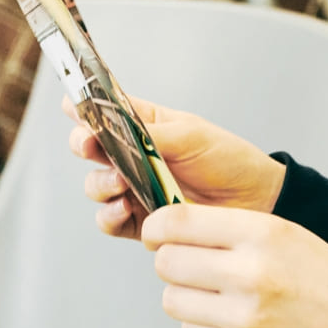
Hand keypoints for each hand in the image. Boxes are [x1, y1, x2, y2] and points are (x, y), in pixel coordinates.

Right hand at [67, 96, 286, 239]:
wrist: (256, 200)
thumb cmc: (229, 159)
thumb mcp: (192, 135)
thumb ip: (150, 134)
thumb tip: (116, 129)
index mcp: (147, 127)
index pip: (106, 113)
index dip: (84, 108)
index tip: (72, 105)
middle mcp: (135, 157)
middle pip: (91, 148)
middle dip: (82, 143)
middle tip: (88, 144)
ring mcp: (136, 189)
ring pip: (97, 186)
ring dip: (99, 183)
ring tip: (119, 181)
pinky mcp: (143, 221)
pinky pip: (111, 220)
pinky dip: (110, 214)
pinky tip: (125, 207)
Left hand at [143, 204, 327, 327]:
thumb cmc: (319, 272)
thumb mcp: (280, 230)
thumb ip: (227, 227)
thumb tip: (169, 227)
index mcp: (262, 232)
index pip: (179, 221)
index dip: (157, 225)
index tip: (158, 230)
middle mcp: (251, 272)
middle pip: (167, 262)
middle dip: (171, 261)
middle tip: (189, 261)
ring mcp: (245, 315)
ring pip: (173, 299)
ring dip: (185, 293)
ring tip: (215, 291)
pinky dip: (201, 324)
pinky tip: (228, 315)